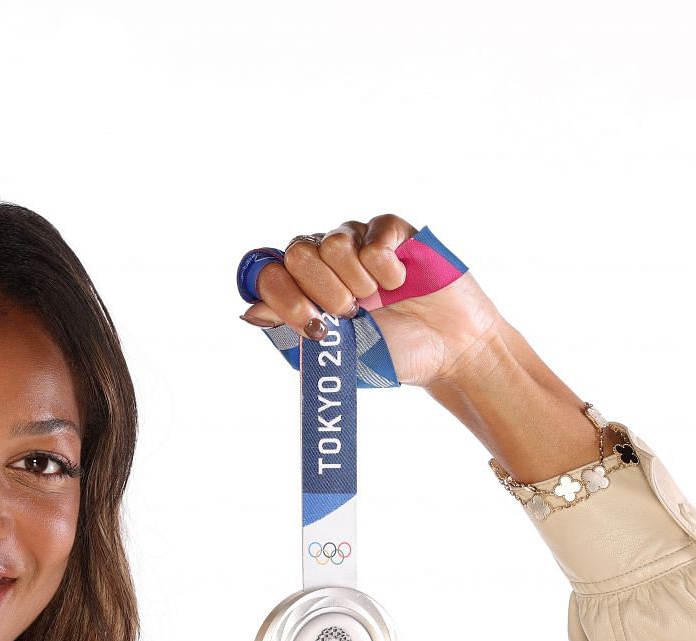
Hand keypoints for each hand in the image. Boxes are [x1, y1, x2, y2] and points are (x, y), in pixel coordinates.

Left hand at [238, 213, 502, 388]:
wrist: (444, 352)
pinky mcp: (392, 232)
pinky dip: (385, 269)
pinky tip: (399, 283)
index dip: (281, 295)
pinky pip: (373, 236)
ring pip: (332, 242)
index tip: (311, 324)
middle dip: (321, 292)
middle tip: (349, 314)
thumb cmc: (387, 353)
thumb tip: (250, 311)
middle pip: (296, 252)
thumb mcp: (332, 351)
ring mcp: (357, 242)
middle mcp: (324, 259)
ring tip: (375, 300)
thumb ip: (290, 330)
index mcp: (302, 288)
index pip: (267, 273)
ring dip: (355, 281)